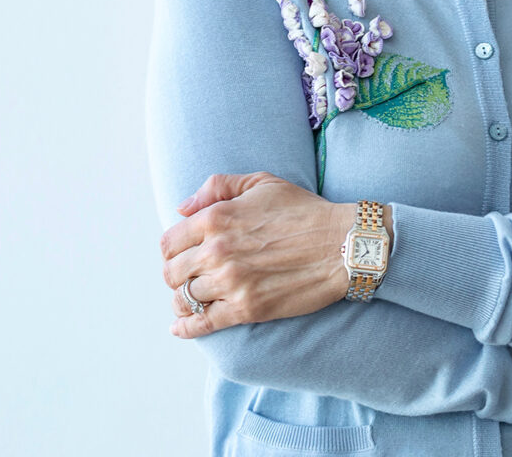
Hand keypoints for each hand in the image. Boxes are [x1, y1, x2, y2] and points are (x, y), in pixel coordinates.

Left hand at [160, 172, 353, 337]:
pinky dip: (186, 328)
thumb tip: (182, 209)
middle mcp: (217, 251)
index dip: (172, 251)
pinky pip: (203, 322)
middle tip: (186, 277)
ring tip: (188, 300)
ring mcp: (231, 282)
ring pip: (185, 298)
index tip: (181, 255)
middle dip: (175, 275)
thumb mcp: (260, 183)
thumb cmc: (303, 210)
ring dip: (183, 300)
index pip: (169, 242)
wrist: (341, 245)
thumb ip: (216, 188)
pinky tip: (179, 328)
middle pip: (172, 272)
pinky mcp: (247, 308)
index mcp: (216, 218)